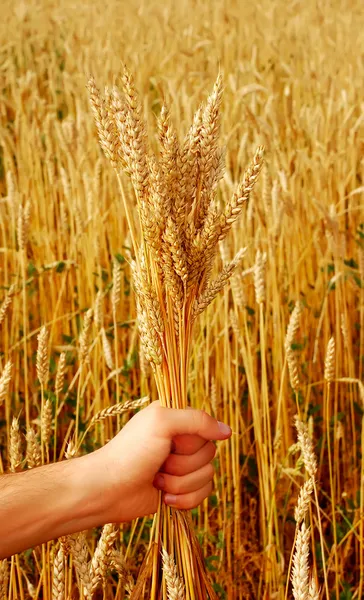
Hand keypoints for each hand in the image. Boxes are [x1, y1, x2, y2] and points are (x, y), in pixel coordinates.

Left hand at [89, 402, 230, 522]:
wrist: (108, 490)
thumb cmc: (130, 452)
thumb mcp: (162, 423)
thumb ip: (197, 420)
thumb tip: (227, 431)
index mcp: (176, 418)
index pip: (207, 427)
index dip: (192, 440)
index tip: (172, 442)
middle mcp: (180, 440)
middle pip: (209, 454)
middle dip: (184, 464)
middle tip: (160, 462)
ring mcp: (181, 466)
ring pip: (208, 476)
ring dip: (181, 483)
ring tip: (157, 480)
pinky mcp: (181, 490)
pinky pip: (203, 495)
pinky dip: (184, 499)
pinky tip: (163, 497)